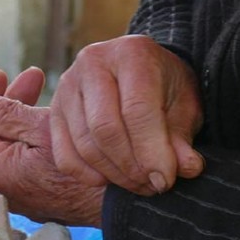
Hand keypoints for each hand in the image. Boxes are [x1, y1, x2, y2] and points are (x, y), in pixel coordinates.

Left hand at [0, 67, 104, 226]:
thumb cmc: (90, 163)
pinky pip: (25, 156)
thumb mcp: (47, 128)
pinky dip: (32, 133)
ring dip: (21, 113)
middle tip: (33, 75)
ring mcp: (22, 189)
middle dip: (6, 99)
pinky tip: (54, 116)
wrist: (125, 202)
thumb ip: (7, 114)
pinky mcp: (40, 189)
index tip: (2, 74)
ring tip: (47, 89)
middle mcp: (4, 185)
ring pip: (9, 143)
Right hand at [49, 35, 203, 194]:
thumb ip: (182, 137)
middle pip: (105, 128)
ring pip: (85, 144)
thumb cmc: (166, 88)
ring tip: (139, 184)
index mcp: (132, 54)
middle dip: (131, 166)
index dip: (151, 151)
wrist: (141, 72)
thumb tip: (186, 168)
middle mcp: (93, 62)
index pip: (136, 109)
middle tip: (152, 185)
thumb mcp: (185, 107)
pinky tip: (111, 180)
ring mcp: (68, 86)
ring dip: (114, 174)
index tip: (165, 180)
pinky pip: (64, 155)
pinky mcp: (54, 110)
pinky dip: (87, 176)